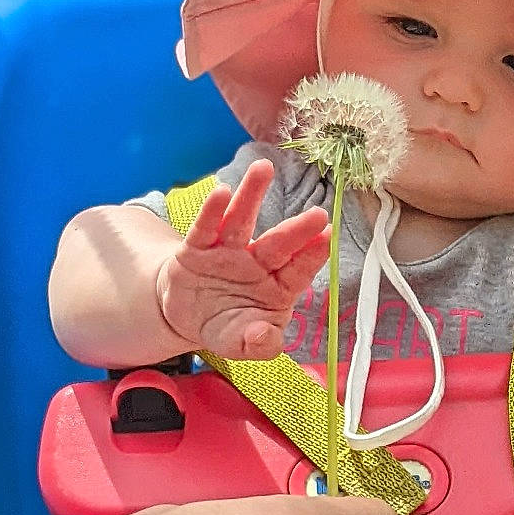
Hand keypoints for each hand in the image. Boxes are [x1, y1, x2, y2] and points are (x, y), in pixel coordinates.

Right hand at [156, 160, 330, 358]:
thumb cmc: (228, 326)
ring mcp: (227, 253)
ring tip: (263, 169)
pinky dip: (212, 212)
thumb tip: (264, 338)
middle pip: (278, 244)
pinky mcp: (197, 249)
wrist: (185, 316)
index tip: (328, 237)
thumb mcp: (242, 345)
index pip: (298, 271)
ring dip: (252, 195)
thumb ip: (258, 345)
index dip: (312, 255)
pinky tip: (221, 192)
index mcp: (277, 288)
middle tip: (317, 214)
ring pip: (242, 221)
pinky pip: (205, 228)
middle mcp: (256, 264)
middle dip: (297, 230)